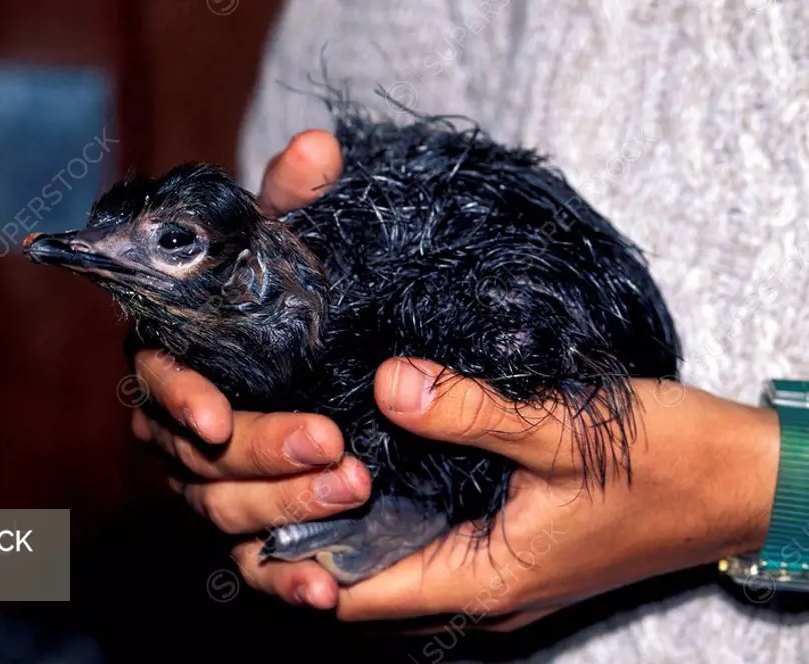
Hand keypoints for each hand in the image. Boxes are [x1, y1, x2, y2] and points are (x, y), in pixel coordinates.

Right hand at [129, 130, 367, 608]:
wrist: (310, 351)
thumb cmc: (287, 293)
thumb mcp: (293, 244)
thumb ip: (296, 201)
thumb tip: (322, 146)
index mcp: (174, 351)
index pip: (155, 377)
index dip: (177, 398)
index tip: (213, 416)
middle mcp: (179, 421)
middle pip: (197, 453)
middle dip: (262, 453)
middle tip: (334, 444)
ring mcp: (207, 478)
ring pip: (223, 506)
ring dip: (283, 506)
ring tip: (352, 490)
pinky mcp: (245, 519)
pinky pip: (252, 559)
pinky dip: (285, 578)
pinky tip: (326, 592)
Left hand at [233, 360, 780, 628]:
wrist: (744, 480)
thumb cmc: (669, 463)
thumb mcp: (564, 431)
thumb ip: (472, 412)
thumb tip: (389, 384)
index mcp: (487, 579)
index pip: (363, 597)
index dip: (304, 568)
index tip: (257, 519)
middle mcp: (488, 589)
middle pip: (374, 587)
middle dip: (318, 550)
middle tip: (271, 489)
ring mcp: (505, 571)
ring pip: (404, 565)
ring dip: (358, 532)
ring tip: (308, 478)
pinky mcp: (520, 546)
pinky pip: (438, 545)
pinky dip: (399, 519)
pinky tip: (381, 471)